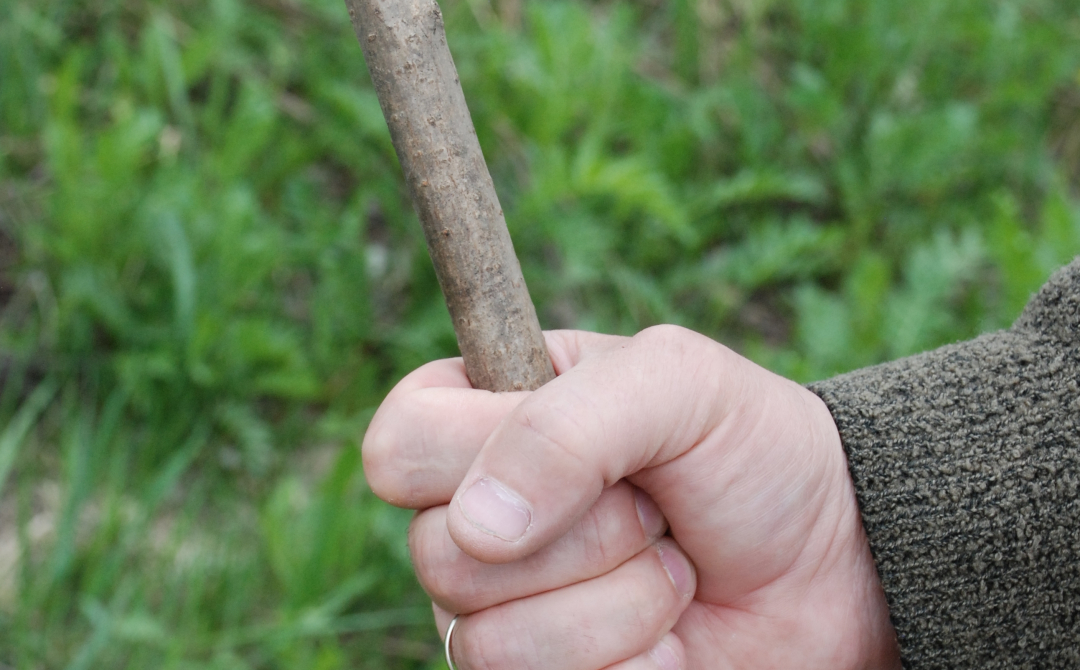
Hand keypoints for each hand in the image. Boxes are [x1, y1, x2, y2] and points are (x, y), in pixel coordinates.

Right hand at [363, 326, 900, 668]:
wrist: (834, 565)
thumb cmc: (752, 453)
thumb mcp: (678, 383)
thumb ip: (568, 424)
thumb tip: (471, 527)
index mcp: (486, 418)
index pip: (397, 446)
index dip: (472, 458)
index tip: (584, 454)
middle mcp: (478, 518)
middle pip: (438, 556)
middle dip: (582, 535)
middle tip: (652, 508)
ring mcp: (506, 609)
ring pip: (485, 643)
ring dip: (616, 604)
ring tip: (670, 567)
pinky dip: (634, 661)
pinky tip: (669, 632)